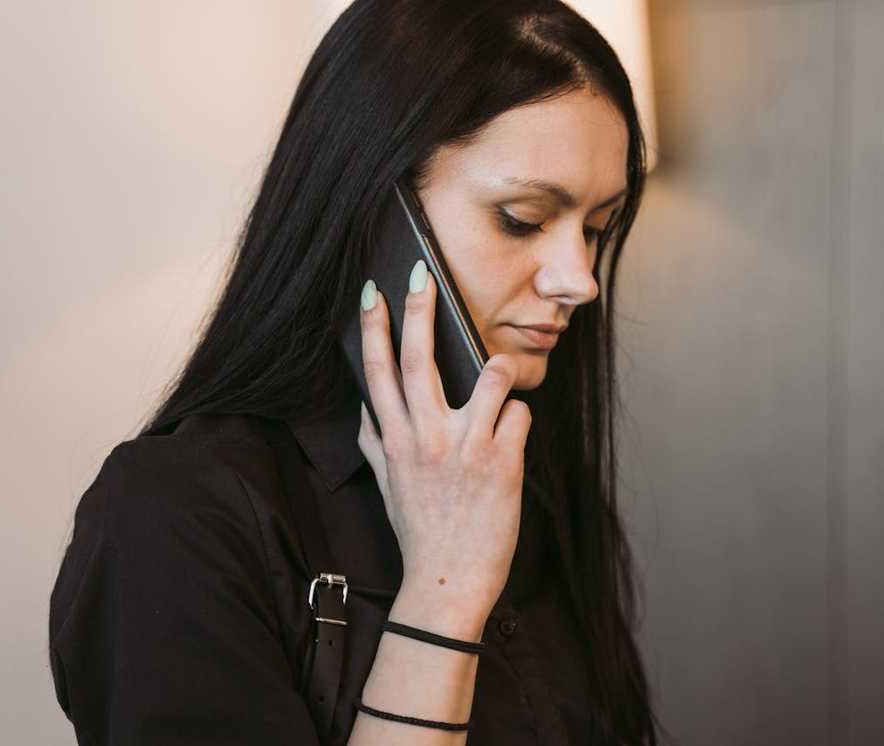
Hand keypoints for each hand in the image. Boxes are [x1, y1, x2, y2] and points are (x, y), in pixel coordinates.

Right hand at [355, 261, 530, 622]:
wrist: (448, 581)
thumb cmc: (420, 532)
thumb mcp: (388, 486)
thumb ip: (376, 443)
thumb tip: (365, 409)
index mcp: (395, 441)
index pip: (377, 372)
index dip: (372, 327)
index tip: (373, 291)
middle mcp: (426, 438)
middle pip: (418, 359)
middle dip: (418, 310)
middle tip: (420, 274)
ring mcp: (465, 448)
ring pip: (487, 377)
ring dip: (496, 366)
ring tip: (496, 374)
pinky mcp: (502, 462)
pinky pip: (518, 412)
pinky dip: (518, 413)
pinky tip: (512, 434)